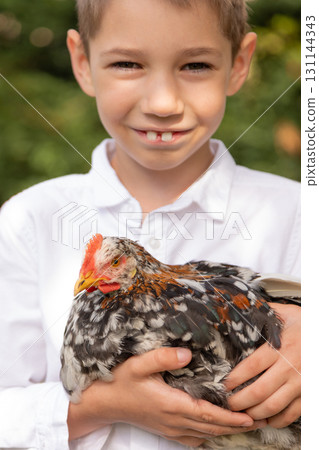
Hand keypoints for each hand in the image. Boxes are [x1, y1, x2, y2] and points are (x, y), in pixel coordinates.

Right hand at [68, 347, 265, 446]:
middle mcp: (174, 420)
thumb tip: (188, 354)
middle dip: (235, 426)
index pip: (207, 414)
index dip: (230, 417)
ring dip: (225, 430)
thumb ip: (163, 357)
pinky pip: (193, 437)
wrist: (103, 402)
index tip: (250, 416)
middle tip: (258, 419)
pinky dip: (209, 434)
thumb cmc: (120, 381)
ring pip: (205, 434)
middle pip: (211, 427)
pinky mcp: (166, 429)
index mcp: (171, 404)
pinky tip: (215, 429)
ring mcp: (170, 428)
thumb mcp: (139, 364)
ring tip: (244, 424)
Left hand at [224, 303, 300, 427]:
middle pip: (259, 391)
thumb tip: (238, 308)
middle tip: (227, 403)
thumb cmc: (305, 323)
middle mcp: (290, 367)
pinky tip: (266, 418)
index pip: (251, 367)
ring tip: (242, 413)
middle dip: (239, 401)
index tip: (222, 384)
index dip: (234, 379)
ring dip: (254, 413)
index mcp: (280, 347)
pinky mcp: (310, 393)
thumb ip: (261, 313)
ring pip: (273, 406)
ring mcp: (301, 383)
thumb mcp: (284, 313)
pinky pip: (292, 413)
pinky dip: (277, 420)